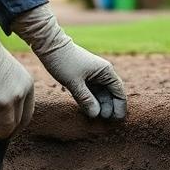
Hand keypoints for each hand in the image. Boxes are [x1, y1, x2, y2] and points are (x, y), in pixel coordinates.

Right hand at [0, 7, 34, 138]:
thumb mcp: (7, 74)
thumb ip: (9, 91)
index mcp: (27, 85)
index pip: (27, 114)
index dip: (17, 126)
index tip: (8, 132)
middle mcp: (19, 94)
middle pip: (15, 125)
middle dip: (3, 133)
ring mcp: (4, 100)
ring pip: (1, 129)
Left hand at [12, 4, 126, 119]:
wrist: (50, 46)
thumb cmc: (63, 61)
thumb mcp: (74, 83)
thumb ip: (86, 99)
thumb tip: (96, 115)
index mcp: (106, 71)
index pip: (119, 92)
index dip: (120, 107)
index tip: (117, 120)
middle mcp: (103, 73)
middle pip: (111, 94)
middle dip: (110, 108)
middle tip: (105, 122)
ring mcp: (94, 75)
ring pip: (101, 94)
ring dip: (100, 106)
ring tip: (97, 119)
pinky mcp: (84, 77)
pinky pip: (92, 92)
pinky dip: (92, 101)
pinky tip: (89, 111)